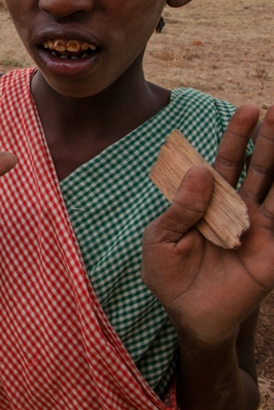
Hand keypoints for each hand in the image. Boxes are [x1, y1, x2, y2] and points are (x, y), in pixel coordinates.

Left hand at [142, 105, 273, 345]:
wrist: (187, 316)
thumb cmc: (168, 276)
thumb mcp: (162, 238)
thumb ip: (181, 206)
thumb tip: (201, 170)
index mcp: (206, 201)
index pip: (223, 163)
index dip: (235, 138)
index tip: (245, 111)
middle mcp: (236, 208)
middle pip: (254, 167)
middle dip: (263, 138)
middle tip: (268, 109)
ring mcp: (257, 227)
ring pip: (273, 186)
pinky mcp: (271, 249)